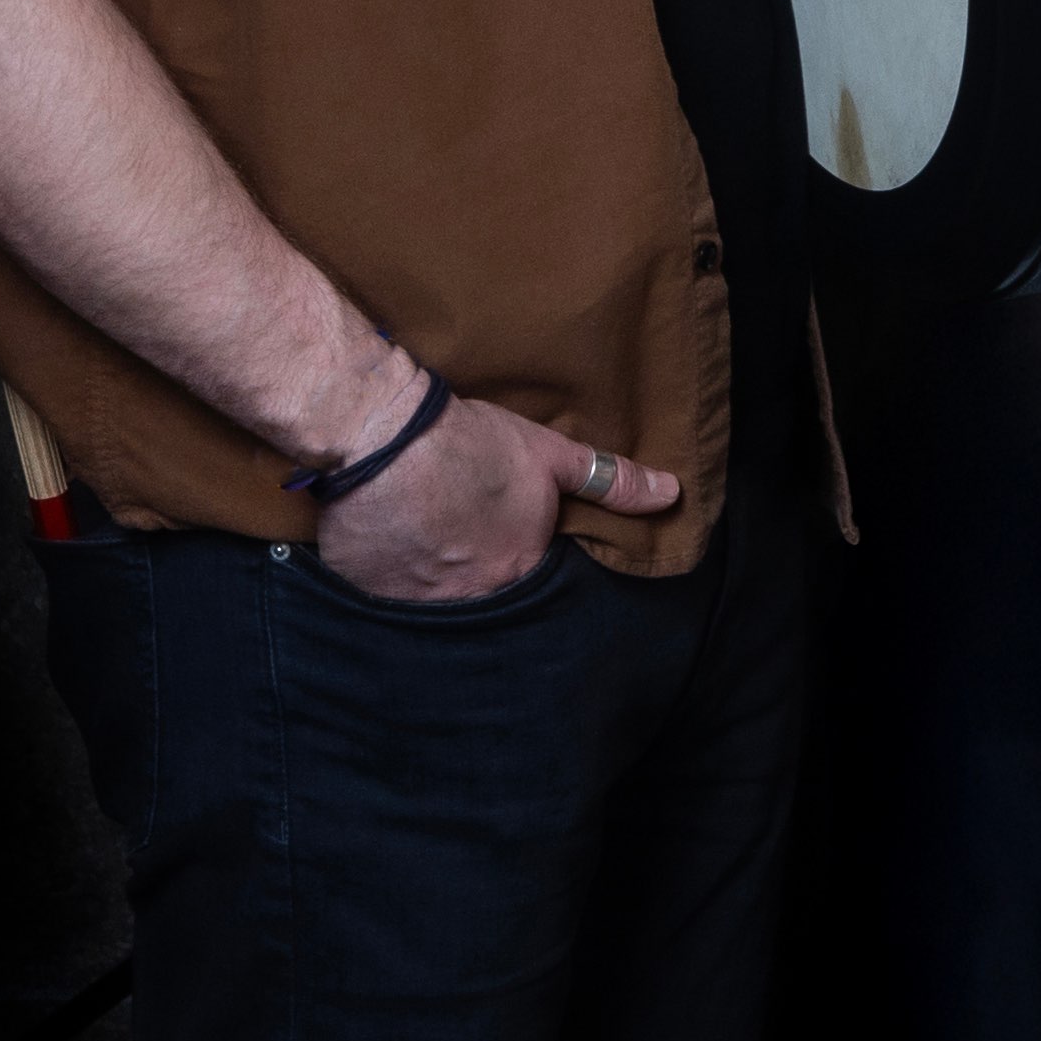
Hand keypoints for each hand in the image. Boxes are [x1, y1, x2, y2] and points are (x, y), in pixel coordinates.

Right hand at [315, 391, 677, 603]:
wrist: (380, 436)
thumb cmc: (470, 443)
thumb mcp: (550, 455)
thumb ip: (610, 481)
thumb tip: (671, 494)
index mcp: (518, 570)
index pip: (536, 586)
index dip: (525, 562)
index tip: (512, 541)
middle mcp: (471, 598)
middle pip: (487, 599)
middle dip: (482, 578)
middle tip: (467, 544)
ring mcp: (416, 600)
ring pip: (438, 604)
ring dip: (439, 583)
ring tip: (433, 548)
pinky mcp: (370, 592)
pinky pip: (390, 599)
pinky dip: (395, 581)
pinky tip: (397, 551)